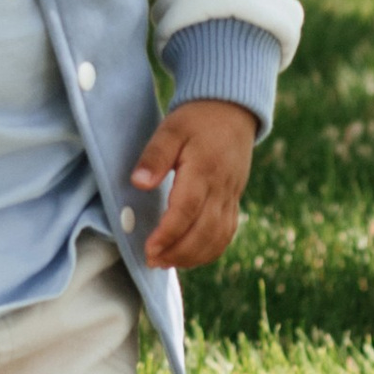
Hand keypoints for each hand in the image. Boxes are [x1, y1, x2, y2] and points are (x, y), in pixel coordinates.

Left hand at [129, 98, 257, 270]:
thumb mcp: (170, 129)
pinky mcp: (234, 201)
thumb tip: (138, 183)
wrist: (232, 111)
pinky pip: (226, 234)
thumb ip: (154, 156)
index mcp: (204, 170)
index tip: (148, 249)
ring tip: (165, 262)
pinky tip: (188, 255)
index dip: (168, 234)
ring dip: (192, 257)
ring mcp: (231, 197)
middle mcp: (221, 188)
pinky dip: (209, 251)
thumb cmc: (196, 120)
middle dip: (178, 252)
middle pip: (204, 232)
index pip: (187, 210)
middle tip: (152, 261)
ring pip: (217, 238)